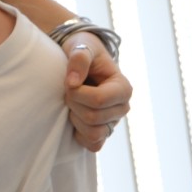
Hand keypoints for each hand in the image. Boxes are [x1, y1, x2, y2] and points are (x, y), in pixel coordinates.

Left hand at [62, 32, 131, 151]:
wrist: (82, 60)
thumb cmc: (84, 51)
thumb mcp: (81, 46)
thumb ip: (79, 58)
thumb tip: (73, 82)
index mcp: (123, 88)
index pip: (98, 100)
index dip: (77, 94)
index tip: (69, 81)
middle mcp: (122, 108)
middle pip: (93, 118)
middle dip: (73, 104)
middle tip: (68, 90)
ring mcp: (113, 122)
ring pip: (93, 133)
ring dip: (75, 119)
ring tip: (72, 103)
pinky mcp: (103, 132)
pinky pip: (93, 145)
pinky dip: (80, 134)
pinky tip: (74, 117)